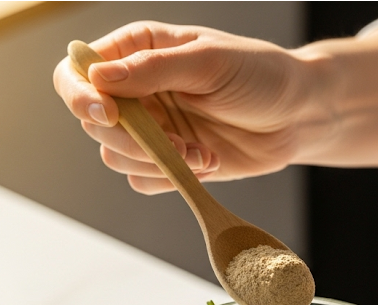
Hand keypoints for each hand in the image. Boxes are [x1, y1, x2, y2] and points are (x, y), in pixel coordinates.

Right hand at [54, 22, 377, 194]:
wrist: (300, 114)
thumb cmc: (261, 74)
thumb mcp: (210, 62)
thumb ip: (154, 69)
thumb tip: (100, 78)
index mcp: (138, 50)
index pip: (77, 71)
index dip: (80, 94)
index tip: (107, 113)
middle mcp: (136, 89)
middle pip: (92, 122)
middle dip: (130, 139)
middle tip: (173, 141)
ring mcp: (151, 127)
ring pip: (114, 157)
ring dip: (155, 161)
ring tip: (200, 151)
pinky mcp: (169, 160)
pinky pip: (143, 181)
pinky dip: (171, 178)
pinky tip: (207, 162)